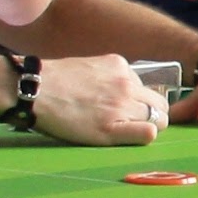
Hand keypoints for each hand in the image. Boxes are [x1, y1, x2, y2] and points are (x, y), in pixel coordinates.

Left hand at [33, 53, 170, 145]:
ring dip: (135, 97)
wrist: (36, 89)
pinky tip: (101, 86)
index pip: (161, 121)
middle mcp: (129, 90)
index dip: (149, 128)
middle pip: (160, 104)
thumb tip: (155, 129)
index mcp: (127, 112)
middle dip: (150, 113)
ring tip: (108, 101)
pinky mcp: (114, 60)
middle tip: (126, 117)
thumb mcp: (99, 137)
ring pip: (146, 89)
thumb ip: (133, 134)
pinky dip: (123, 82)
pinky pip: (131, 74)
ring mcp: (123, 73)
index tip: (134, 129)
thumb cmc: (64, 120)